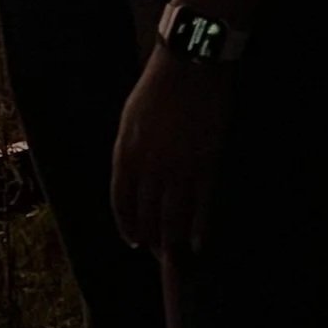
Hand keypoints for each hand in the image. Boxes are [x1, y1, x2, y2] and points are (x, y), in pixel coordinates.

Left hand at [110, 45, 232, 255]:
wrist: (188, 70)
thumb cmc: (155, 90)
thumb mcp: (129, 121)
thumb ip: (128, 153)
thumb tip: (132, 180)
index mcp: (126, 154)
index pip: (121, 202)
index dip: (126, 225)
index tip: (131, 240)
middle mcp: (149, 168)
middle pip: (146, 215)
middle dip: (149, 240)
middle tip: (154, 255)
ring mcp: (179, 169)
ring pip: (172, 217)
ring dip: (171, 242)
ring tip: (172, 257)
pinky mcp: (206, 166)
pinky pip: (201, 207)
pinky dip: (198, 228)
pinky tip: (197, 243)